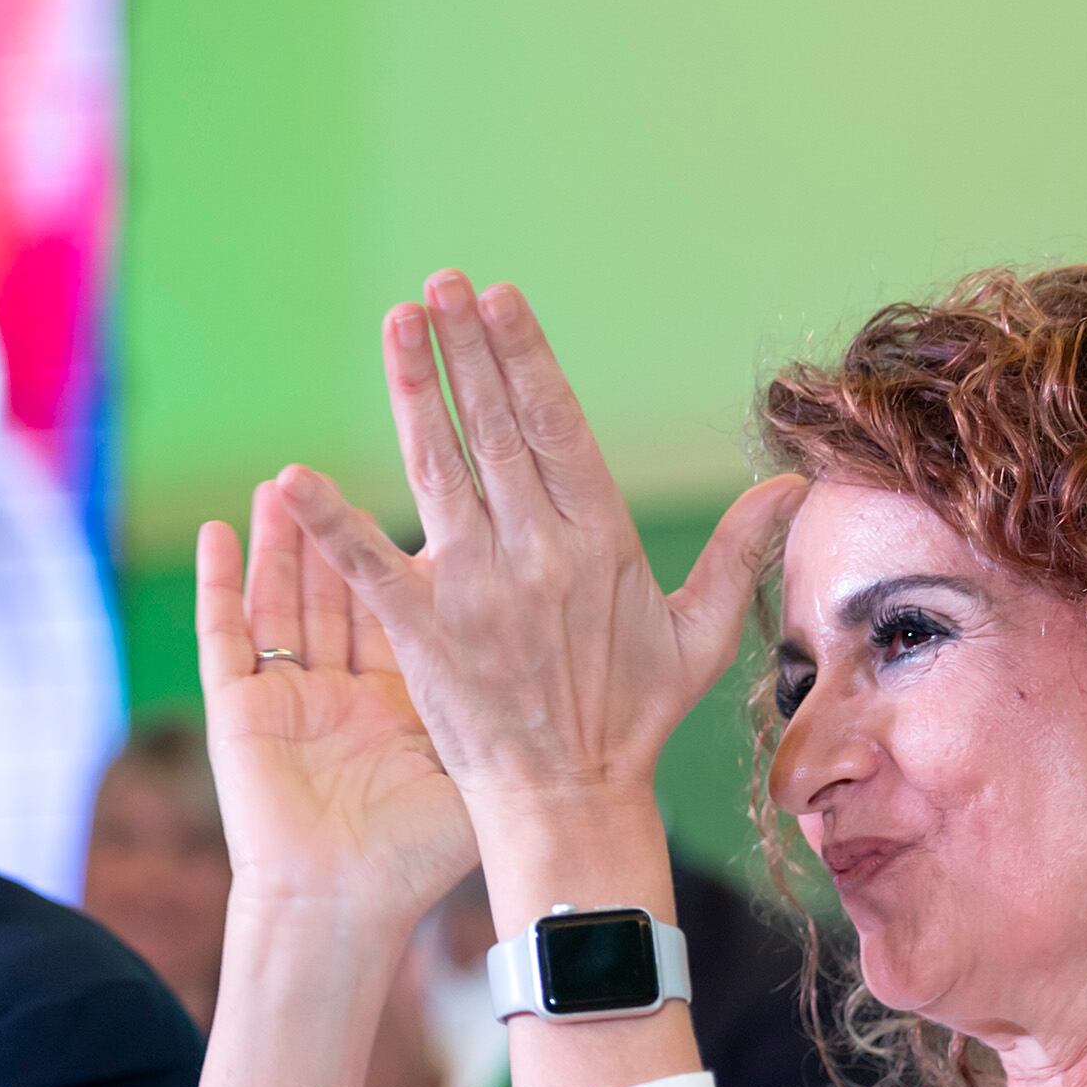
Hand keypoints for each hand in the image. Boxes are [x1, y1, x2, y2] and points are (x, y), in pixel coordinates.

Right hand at [197, 479, 475, 926]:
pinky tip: (217, 533)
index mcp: (402, 700)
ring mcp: (287, 697)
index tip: (437, 494)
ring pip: (283, 599)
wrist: (341, 910)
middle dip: (343, 527)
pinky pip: (224, 636)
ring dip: (282, 541)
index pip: (409, 607)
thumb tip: (578, 668)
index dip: (413, 552)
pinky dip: (218, 583)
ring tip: (284, 479)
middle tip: (350, 485)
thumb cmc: (414, 858)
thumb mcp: (474, 773)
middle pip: (342, 589)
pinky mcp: (238, 711)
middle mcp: (342, 690)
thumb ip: (506, 715)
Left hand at [274, 274, 803, 821]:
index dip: (525, 358)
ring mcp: (476, 588)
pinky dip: (329, 521)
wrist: (572, 802)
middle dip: (467, 351)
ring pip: (440, 469)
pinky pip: (368, 564)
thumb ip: (737, 552)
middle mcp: (536, 550)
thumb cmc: (634, 719)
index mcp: (598, 539)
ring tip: (397, 323)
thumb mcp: (699, 634)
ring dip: (416, 393)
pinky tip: (290, 478)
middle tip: (438, 284)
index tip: (499, 297)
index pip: (559, 425)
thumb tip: (795, 486)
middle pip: (497, 429)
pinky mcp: (423, 632)